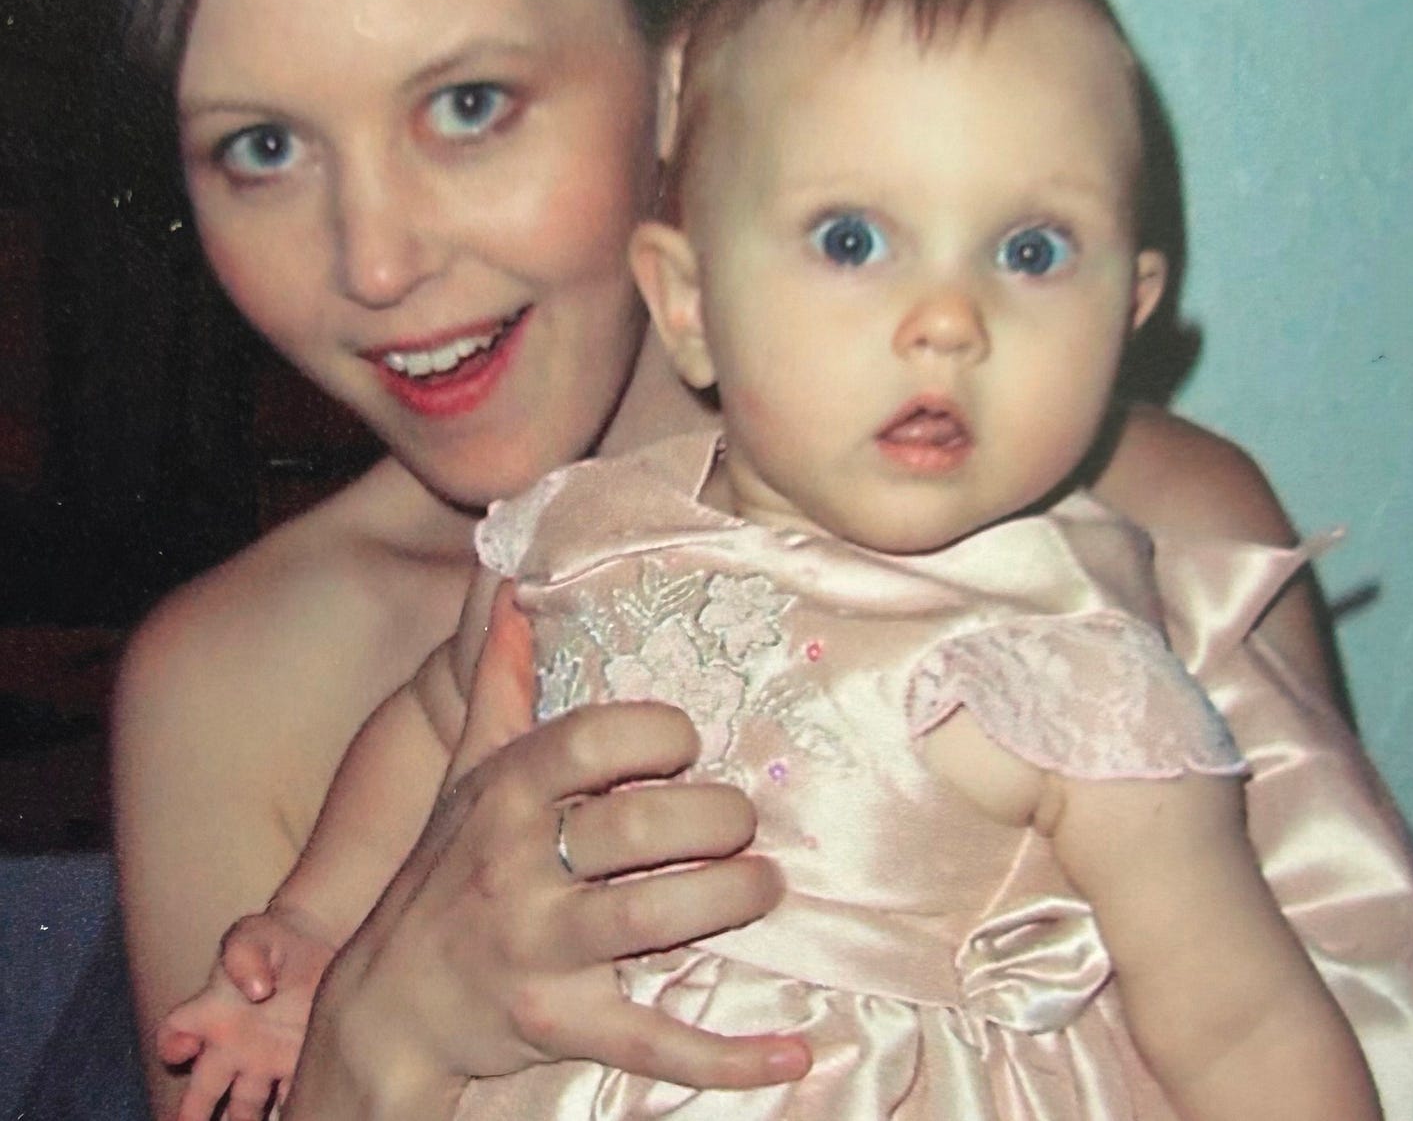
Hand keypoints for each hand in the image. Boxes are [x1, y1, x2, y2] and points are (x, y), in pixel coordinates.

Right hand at [158, 906, 333, 1120]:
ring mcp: (263, 1056)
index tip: (183, 1051)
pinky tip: (299, 1113)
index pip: (174, 1035)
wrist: (313, 939)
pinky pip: (287, 1094)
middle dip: (194, 1115)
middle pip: (203, 1091)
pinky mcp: (295, 1059)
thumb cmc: (271, 938)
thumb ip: (244, 956)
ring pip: (244, 1105)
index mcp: (210, 1013)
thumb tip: (256, 990)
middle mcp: (231, 1043)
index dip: (171, 1045)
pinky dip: (290, 1109)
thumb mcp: (251, 936)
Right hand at [288, 587, 809, 1116]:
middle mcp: (516, 868)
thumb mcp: (464, 772)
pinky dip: (729, 1057)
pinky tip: (795, 1052)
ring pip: (652, 921)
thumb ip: (497, 682)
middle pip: (634, 829)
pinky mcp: (559, 1026)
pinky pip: (653, 1043)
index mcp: (504, 795)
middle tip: (741, 819)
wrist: (387, 1006)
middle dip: (711, 818)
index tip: (686, 739)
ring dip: (729, 898)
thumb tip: (509, 586)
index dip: (651, 732)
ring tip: (768, 883)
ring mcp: (537, 952)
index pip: (584, 742)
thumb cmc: (445, 869)